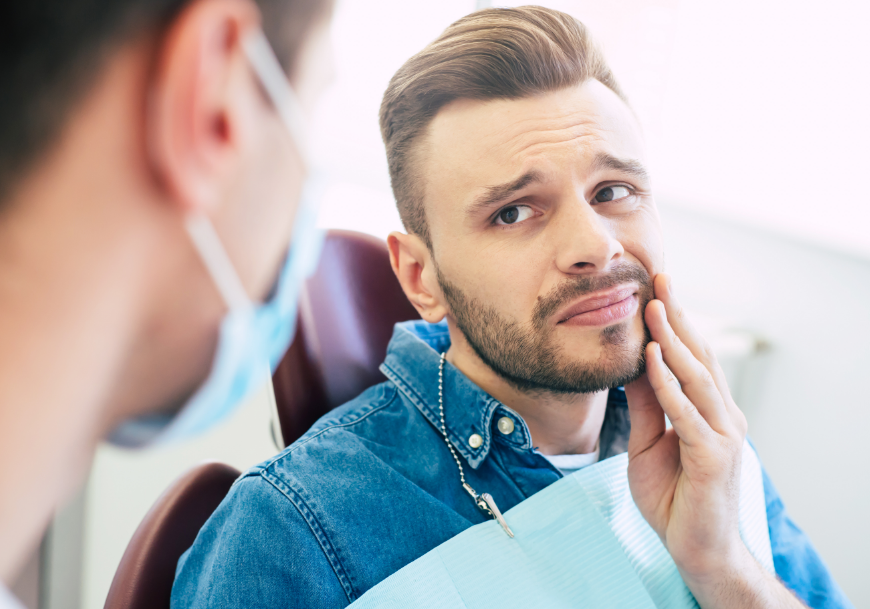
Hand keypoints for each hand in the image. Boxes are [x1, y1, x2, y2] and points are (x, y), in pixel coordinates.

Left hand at [625, 274, 804, 607]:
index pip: (693, 357)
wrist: (695, 550)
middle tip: (661, 278)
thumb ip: (644, 405)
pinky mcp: (713, 458)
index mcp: (710, 412)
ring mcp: (722, 436)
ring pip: (697, 378)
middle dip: (679, 317)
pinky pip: (686, 414)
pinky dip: (669, 384)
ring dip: (675, 340)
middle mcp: (723, 417)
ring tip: (656, 306)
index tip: (658, 289)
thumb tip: (632, 365)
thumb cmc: (673, 497)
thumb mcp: (647, 442)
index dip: (677, 323)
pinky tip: (655, 357)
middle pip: (700, 357)